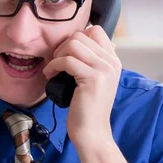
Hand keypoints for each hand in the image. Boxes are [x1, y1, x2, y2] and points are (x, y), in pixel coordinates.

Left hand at [43, 25, 121, 146]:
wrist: (91, 131)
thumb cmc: (86, 107)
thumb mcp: (92, 79)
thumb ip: (90, 61)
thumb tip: (74, 42)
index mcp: (113, 60)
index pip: (95, 30)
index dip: (75, 38)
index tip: (65, 54)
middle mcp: (111, 62)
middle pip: (81, 35)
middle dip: (62, 46)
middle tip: (56, 63)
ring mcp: (104, 69)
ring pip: (74, 44)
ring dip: (57, 55)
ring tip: (53, 69)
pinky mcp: (93, 78)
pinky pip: (67, 60)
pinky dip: (54, 66)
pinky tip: (50, 76)